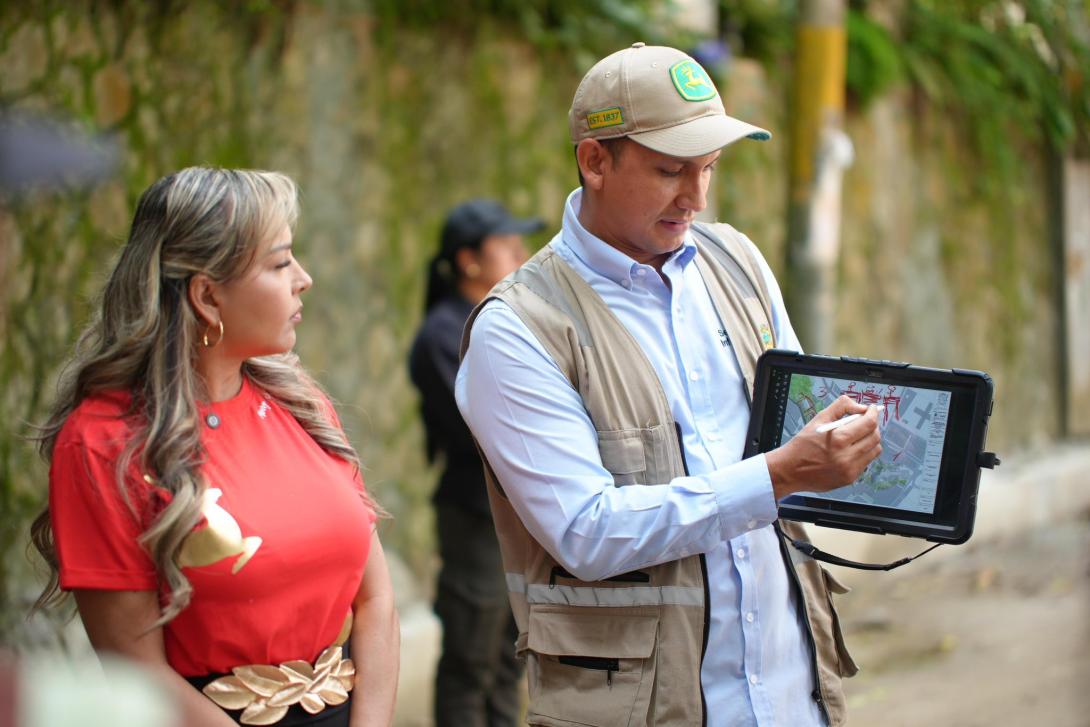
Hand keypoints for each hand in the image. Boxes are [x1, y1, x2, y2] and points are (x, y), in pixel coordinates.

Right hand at [766, 395, 881, 500]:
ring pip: (874, 451)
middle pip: (875, 437)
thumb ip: (841, 407)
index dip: (873, 413)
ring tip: (858, 437)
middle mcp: (847, 456)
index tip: (872, 409)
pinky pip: (866, 462)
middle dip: (873, 426)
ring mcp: (850, 470)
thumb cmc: (802, 444)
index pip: (869, 423)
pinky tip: (850, 450)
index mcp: (838, 439)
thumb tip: (861, 407)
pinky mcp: (849, 479)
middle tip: (865, 421)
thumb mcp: (818, 419)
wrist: (789, 470)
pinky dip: (862, 453)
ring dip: (870, 440)